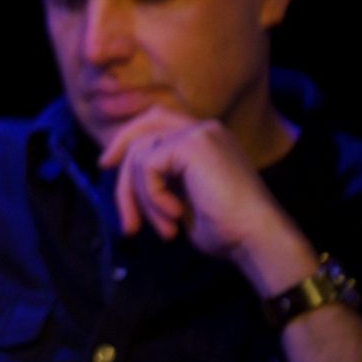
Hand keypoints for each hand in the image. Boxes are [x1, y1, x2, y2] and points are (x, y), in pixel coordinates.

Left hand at [97, 106, 313, 286]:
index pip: (154, 122)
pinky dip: (151, 196)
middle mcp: (204, 128)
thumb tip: (120, 174)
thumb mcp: (181, 198)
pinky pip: (147, 166)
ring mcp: (199, 133)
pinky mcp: (193, 144)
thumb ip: (160, 179)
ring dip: (141, 197)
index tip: (105, 164)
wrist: (255, 238)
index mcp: (205, 138)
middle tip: (108, 185)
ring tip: (163, 228)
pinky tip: (174, 215)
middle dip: (121, 159)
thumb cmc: (225, 229)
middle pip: (143, 127)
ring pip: (140, 154)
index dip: (126, 139)